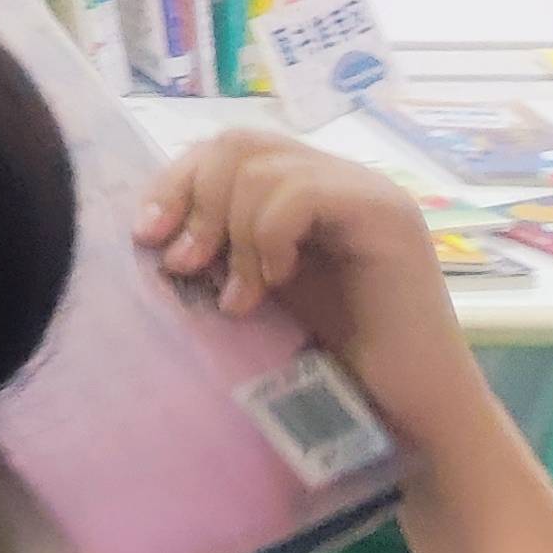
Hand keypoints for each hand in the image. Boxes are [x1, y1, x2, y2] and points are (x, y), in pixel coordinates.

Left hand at [135, 130, 473, 420]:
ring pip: (263, 166)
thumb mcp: (255, 290)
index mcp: (306, 189)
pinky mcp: (388, 216)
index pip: (225, 148)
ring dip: (231, 233)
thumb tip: (151, 229)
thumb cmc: (330, 361)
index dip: (175, 183)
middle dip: (194, 200)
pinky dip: (269, 237)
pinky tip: (274, 285)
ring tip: (238, 297)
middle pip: (237, 142)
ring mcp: (367, 191)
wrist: (406, 410)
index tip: (146, 237)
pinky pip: (302, 194)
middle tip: (183, 265)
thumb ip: (218, 250)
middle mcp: (339, 177)